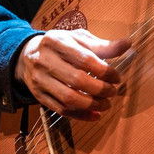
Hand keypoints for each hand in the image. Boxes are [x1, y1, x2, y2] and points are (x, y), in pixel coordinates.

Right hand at [15, 28, 130, 120]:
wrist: (27, 55)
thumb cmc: (60, 44)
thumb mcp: (78, 38)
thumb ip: (102, 45)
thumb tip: (127, 44)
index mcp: (57, 41)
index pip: (85, 59)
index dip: (104, 71)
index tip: (117, 77)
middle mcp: (45, 60)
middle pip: (76, 80)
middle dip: (100, 89)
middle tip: (113, 91)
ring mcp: (39, 80)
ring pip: (68, 98)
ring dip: (92, 104)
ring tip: (106, 104)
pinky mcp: (38, 96)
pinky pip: (61, 110)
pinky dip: (80, 115)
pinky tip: (95, 115)